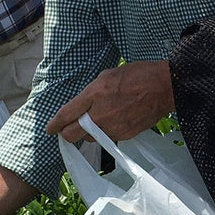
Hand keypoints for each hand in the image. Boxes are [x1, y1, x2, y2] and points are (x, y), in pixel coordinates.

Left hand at [46, 60, 172, 143]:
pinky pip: (108, 138)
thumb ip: (90, 93)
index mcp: (94, 95)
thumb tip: (81, 106)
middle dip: (66, 133)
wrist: (165, 87)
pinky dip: (106, 132)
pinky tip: (115, 120)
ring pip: (90, 138)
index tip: (50, 129)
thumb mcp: (107, 76)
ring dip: (89, 132)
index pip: (66, 115)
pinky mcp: (124, 136)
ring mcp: (112, 127)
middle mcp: (100, 114)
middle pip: (72, 134)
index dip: (54, 124)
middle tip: (67, 130)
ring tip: (99, 119)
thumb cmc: (137, 75)